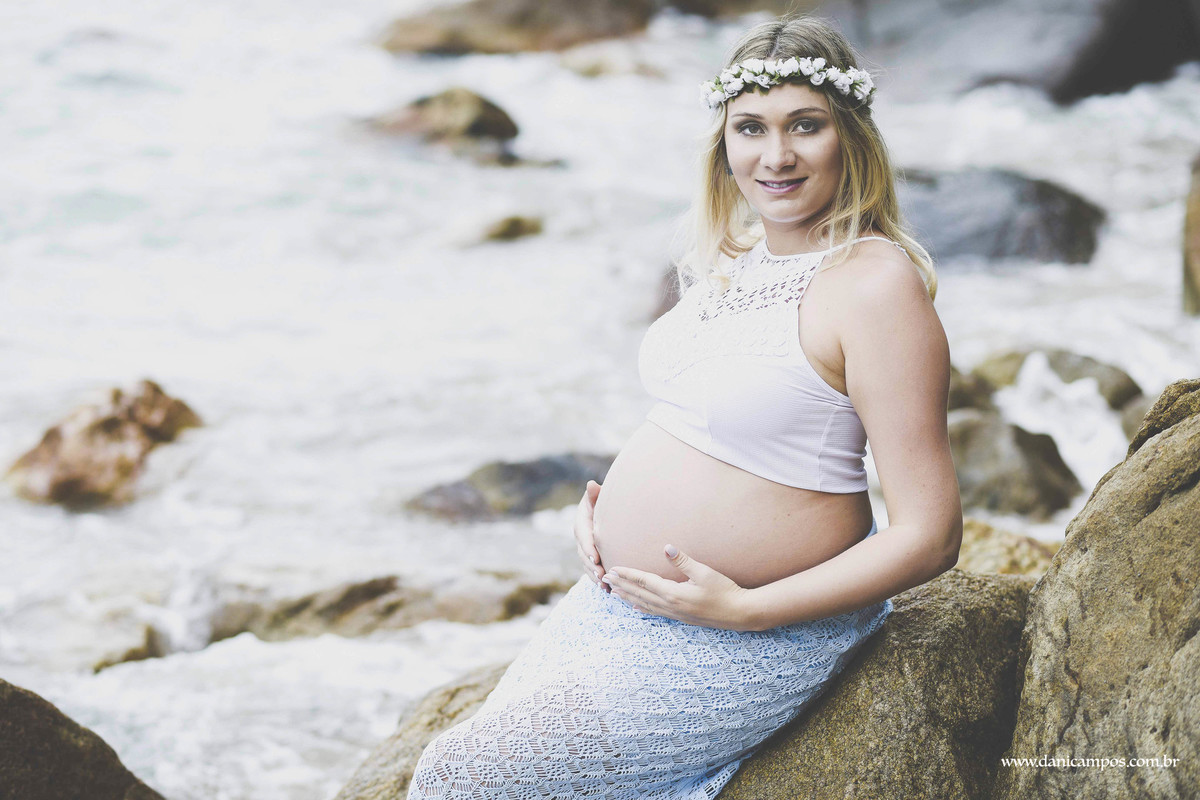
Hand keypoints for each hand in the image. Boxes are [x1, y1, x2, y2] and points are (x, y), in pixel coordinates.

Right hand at [574, 480, 608, 591]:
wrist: (604, 507)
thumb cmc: (602, 499)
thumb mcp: (598, 495)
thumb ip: (595, 493)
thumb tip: (591, 485)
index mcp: (581, 522)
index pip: (583, 536)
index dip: (588, 547)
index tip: (595, 558)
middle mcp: (581, 536)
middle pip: (584, 554)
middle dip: (592, 566)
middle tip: (602, 576)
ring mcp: (584, 548)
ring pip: (587, 565)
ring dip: (594, 576)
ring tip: (604, 585)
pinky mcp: (591, 556)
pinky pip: (592, 569)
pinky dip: (598, 579)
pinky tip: (607, 589)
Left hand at [602, 545, 756, 629]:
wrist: (739, 613)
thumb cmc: (725, 590)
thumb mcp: (705, 573)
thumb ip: (684, 561)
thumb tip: (666, 547)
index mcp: (674, 593)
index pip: (644, 582)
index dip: (627, 575)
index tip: (613, 570)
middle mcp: (670, 605)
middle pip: (639, 594)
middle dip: (621, 586)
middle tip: (605, 579)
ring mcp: (675, 613)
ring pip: (644, 604)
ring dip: (627, 597)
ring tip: (613, 592)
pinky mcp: (680, 617)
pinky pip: (655, 612)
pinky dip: (642, 607)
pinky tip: (635, 606)